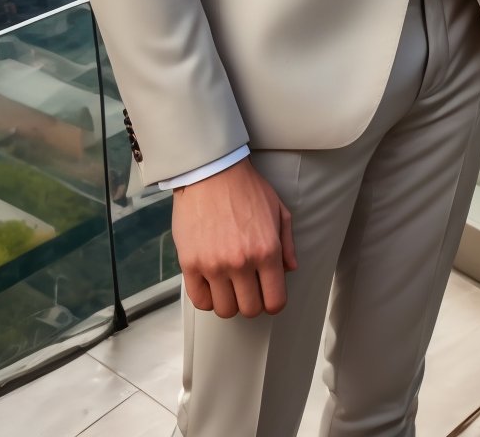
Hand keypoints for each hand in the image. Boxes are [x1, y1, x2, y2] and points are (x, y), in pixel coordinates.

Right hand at [171, 157, 297, 317]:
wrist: (210, 170)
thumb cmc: (244, 187)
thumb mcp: (277, 208)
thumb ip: (287, 242)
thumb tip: (289, 268)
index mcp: (266, 250)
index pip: (275, 301)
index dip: (272, 302)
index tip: (267, 294)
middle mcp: (241, 262)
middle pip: (249, 309)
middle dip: (251, 301)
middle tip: (247, 287)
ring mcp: (214, 265)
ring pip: (225, 309)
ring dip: (228, 300)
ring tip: (227, 284)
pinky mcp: (190, 263)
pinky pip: (200, 300)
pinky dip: (207, 297)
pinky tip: (210, 283)